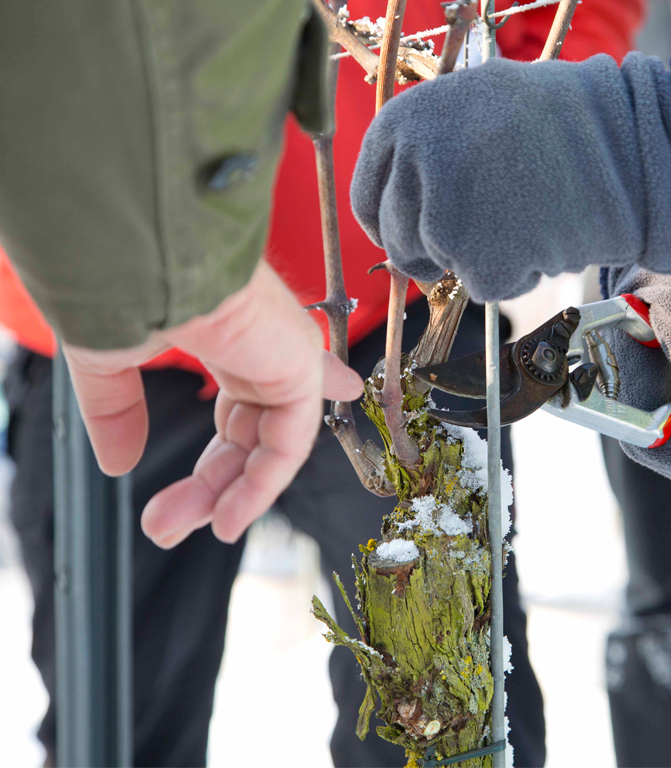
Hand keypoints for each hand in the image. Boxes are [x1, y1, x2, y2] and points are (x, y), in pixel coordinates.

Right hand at [63, 261, 364, 547]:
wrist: (141, 254)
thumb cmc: (122, 284)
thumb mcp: (109, 360)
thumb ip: (118, 410)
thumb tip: (117, 462)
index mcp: (225, 334)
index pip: (242, 403)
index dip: (233, 450)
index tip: (209, 492)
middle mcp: (261, 346)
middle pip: (247, 434)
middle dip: (209, 485)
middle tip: (163, 524)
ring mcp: (283, 356)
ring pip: (267, 445)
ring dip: (224, 495)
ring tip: (170, 527)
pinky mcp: (298, 366)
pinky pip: (289, 444)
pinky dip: (260, 487)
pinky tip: (226, 521)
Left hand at [351, 53, 670, 301]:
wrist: (630, 146)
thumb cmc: (565, 121)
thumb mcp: (478, 104)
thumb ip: (431, 144)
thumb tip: (404, 191)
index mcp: (406, 121)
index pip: (369, 194)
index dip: (390, 219)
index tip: (410, 230)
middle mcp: (413, 167)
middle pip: (399, 238)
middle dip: (432, 246)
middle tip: (480, 234)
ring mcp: (443, 218)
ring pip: (441, 265)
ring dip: (479, 255)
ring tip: (526, 217)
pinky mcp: (478, 263)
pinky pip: (484, 286)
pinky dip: (515, 274)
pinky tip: (544, 237)